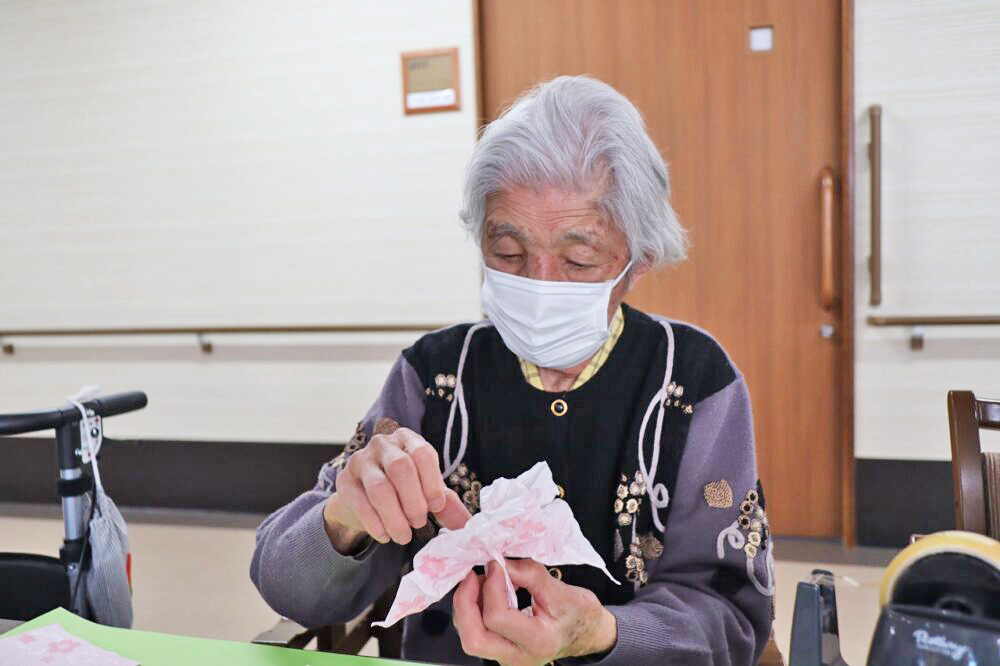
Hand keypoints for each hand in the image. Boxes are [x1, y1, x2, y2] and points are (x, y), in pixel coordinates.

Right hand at [323, 427, 470, 552]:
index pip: (422, 454)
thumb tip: (467, 525)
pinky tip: (385, 535)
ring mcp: (360, 460)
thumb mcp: (425, 490)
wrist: (363, 496)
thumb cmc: (402, 490)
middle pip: (400, 468)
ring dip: (395, 517)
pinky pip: (360, 502)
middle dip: (413, 501)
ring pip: (379, 488)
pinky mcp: (344, 481)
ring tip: (404, 536)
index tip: (436, 507)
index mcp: (408, 440)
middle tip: (419, 523)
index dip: (432, 483)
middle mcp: (383, 444)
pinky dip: (375, 523)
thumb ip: (446, 504)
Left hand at [452, 559, 617, 664]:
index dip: (491, 586)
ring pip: (470, 637)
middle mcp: (519, 657)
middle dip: (465, 603)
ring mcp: (508, 658)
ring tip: (482, 581)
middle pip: (474, 639)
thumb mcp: (560, 590)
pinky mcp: (501, 650)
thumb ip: (528, 574)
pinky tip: (486, 592)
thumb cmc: (579, 613)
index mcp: (538, 642)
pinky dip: (474, 610)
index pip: (498, 618)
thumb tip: (499, 562)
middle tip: (472, 576)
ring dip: (467, 605)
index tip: (496, 564)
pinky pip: (477, 633)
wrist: (588, 634)